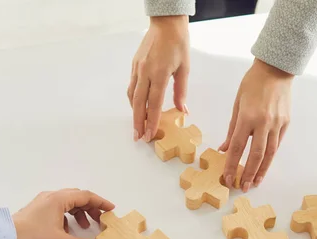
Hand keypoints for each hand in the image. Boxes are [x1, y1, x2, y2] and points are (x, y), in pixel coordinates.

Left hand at [12, 189, 114, 238]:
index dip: (101, 202)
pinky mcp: (36, 210)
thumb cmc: (31, 237)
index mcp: (59, 199)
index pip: (86, 196)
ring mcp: (42, 202)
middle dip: (91, 208)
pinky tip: (68, 229)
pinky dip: (67, 216)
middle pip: (77, 197)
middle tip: (100, 220)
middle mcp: (51, 197)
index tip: (111, 209)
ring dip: (80, 212)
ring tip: (85, 226)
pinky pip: (58, 208)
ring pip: (67, 202)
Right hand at [128, 16, 189, 141]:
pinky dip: (133, 99)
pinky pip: (131, 86)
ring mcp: (137, 68)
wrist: (166, 23)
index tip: (149, 135)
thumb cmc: (178, 43)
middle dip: (138, 122)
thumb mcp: (184, 68)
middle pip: (138, 104)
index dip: (151, 121)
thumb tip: (182, 110)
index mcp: (158, 74)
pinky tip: (137, 106)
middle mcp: (144, 72)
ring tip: (137, 126)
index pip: (153, 104)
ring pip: (132, 96)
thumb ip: (181, 91)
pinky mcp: (134, 65)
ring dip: (134, 112)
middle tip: (138, 137)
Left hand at [219, 59, 292, 191]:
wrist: (276, 69)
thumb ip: (232, 129)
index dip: (232, 165)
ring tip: (254, 183)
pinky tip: (264, 167)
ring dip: (261, 171)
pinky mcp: (286, 123)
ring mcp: (277, 124)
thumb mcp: (237, 104)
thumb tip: (225, 149)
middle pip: (255, 155)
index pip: (238, 147)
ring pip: (269, 154)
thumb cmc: (252, 83)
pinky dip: (270, 158)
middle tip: (242, 187)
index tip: (227, 178)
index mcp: (247, 117)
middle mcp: (263, 123)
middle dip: (248, 173)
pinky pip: (277, 144)